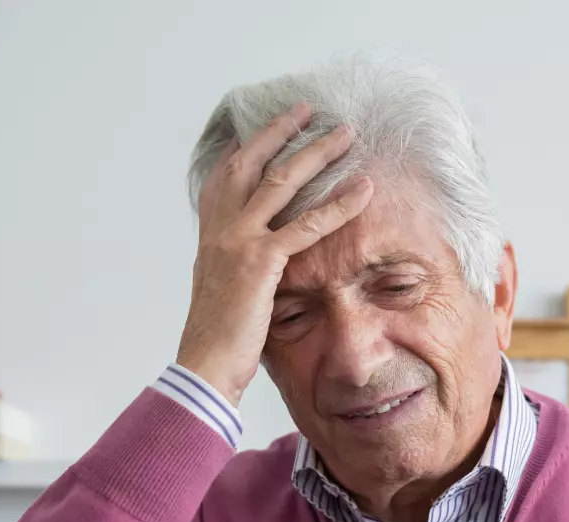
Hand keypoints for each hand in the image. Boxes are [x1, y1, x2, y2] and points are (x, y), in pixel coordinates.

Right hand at [177, 102, 373, 406]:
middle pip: (251, 163)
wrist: (204, 365)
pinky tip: (363, 189)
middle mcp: (220, 231)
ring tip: (346, 134)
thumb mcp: (222, 293)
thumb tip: (254, 268)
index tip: (262, 128)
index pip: (222, 178)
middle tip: (307, 111)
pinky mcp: (261, 262)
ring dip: (316, 152)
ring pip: (281, 181)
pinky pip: (307, 225)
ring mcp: (238, 241)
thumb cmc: (216, 339)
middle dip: (280, 132)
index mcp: (209, 238)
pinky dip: (339, 204)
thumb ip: (236, 269)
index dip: (244, 148)